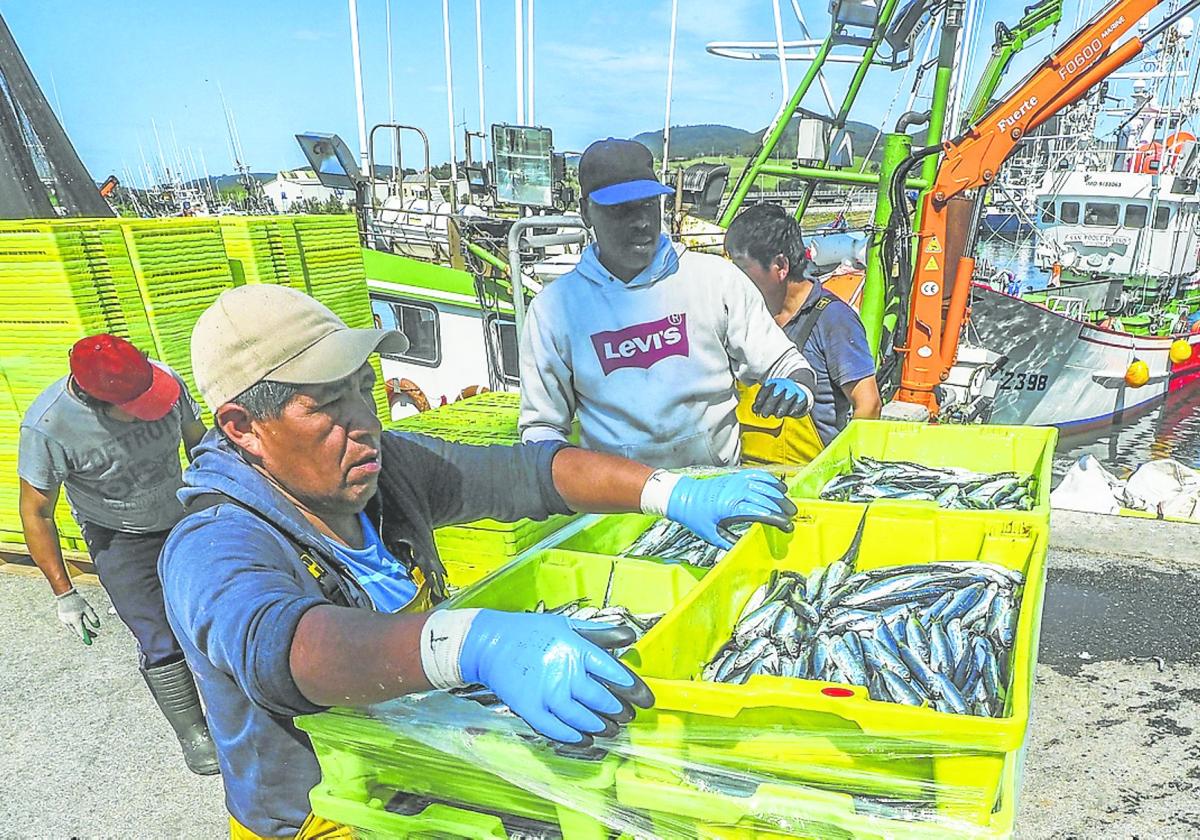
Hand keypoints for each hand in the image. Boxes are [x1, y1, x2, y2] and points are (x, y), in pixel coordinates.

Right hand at [55, 588, 99, 644]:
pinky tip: (80, 623)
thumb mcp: (88, 609)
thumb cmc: (77, 600)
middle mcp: (68, 622)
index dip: (86, 637)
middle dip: (85, 633)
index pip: (81, 632)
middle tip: (93, 635)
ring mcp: (64, 620)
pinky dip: (75, 625)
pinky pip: (69, 624)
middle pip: (77, 631)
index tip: (91, 642)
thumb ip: (93, 618)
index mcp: (75, 621)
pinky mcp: (62, 618)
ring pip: (73, 628)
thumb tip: (97, 626)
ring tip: (87, 629)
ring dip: (80, 630)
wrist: (65, 594)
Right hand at [458, 611, 653, 744]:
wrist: (490, 643)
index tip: (645, 698)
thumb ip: (599, 633)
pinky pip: (557, 730)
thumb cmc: (530, 633)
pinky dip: (575, 738)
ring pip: (583, 718)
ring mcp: (546, 693)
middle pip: (601, 699)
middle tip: (629, 715)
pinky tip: (587, 739)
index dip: (633, 688)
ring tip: (612, 729)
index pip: (613, 671)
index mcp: (575, 648)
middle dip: (620, 711)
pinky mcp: (530, 709)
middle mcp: (563, 671)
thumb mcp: (567, 625)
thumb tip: (630, 635)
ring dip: (602, 727)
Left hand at [666, 470, 797, 549]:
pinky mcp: (735, 477)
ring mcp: (736, 482)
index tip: (787, 526)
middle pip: (766, 497)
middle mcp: (736, 492)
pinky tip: (778, 486)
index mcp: (731, 508)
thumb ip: (729, 543)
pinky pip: (757, 475)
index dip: (776, 519)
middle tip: (792, 515)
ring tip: (788, 503)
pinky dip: (770, 479)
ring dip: (779, 494)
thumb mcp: (712, 535)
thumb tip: (745, 550)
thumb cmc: (696, 517)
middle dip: (782, 507)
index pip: (761, 511)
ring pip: (764, 485)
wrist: (683, 496)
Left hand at [753, 378, 812, 418]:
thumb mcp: (771, 396)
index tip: (757, 405)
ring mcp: (794, 390)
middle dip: (768, 405)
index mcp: (774, 382)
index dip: (760, 397)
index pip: (766, 389)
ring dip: (781, 408)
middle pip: (775, 395)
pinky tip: (791, 413)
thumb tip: (754, 410)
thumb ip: (761, 403)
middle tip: (764, 415)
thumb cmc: (781, 395)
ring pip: (787, 399)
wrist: (800, 387)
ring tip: (777, 415)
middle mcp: (784, 384)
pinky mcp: (804, 397)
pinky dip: (795, 408)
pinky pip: (799, 402)